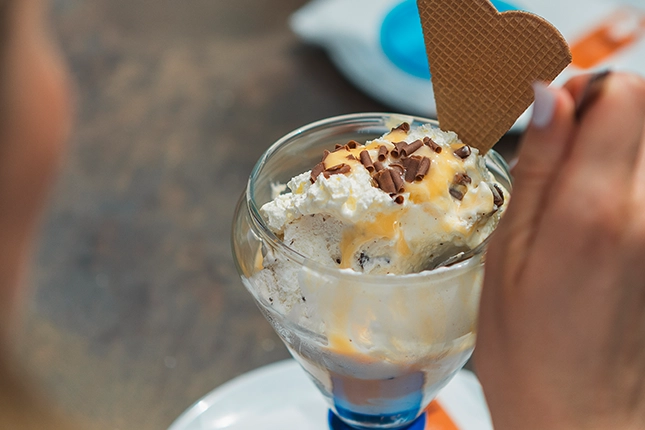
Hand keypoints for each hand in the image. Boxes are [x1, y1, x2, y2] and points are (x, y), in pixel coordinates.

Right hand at [475, 72, 644, 429]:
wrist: (583, 414)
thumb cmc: (528, 349)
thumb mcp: (507, 252)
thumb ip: (537, 166)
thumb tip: (547, 96)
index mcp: (594, 211)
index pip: (621, 94)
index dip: (584, 91)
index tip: (555, 119)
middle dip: (603, 116)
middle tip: (562, 157)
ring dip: (618, 152)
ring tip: (579, 195)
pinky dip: (628, 183)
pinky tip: (600, 222)